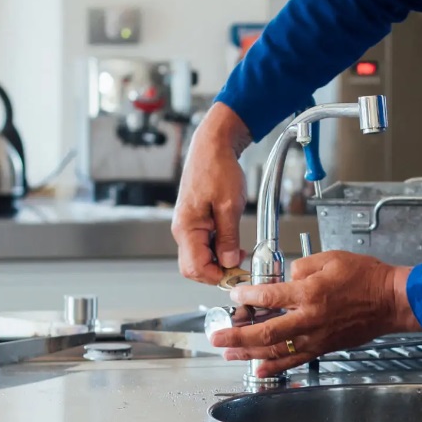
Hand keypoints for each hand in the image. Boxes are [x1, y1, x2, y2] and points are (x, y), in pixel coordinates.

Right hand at [172, 103, 250, 283]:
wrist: (213, 146)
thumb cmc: (217, 168)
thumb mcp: (230, 205)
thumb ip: (228, 237)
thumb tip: (230, 261)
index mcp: (186, 228)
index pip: (195, 268)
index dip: (217, 276)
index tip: (237, 272)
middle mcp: (183, 231)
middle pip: (194, 268)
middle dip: (216, 272)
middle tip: (239, 266)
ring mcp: (188, 227)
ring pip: (199, 259)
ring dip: (219, 261)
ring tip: (238, 252)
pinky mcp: (195, 223)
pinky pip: (203, 246)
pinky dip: (218, 250)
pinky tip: (232, 243)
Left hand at [209, 250, 420, 377]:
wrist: (390, 301)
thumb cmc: (365, 277)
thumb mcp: (331, 258)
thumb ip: (301, 267)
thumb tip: (285, 278)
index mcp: (310, 293)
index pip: (269, 296)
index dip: (247, 296)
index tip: (234, 294)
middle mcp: (310, 319)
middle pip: (265, 332)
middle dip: (237, 335)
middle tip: (217, 337)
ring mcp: (315, 337)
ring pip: (276, 350)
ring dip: (249, 353)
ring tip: (229, 353)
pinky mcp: (322, 347)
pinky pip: (295, 360)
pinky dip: (275, 367)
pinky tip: (259, 369)